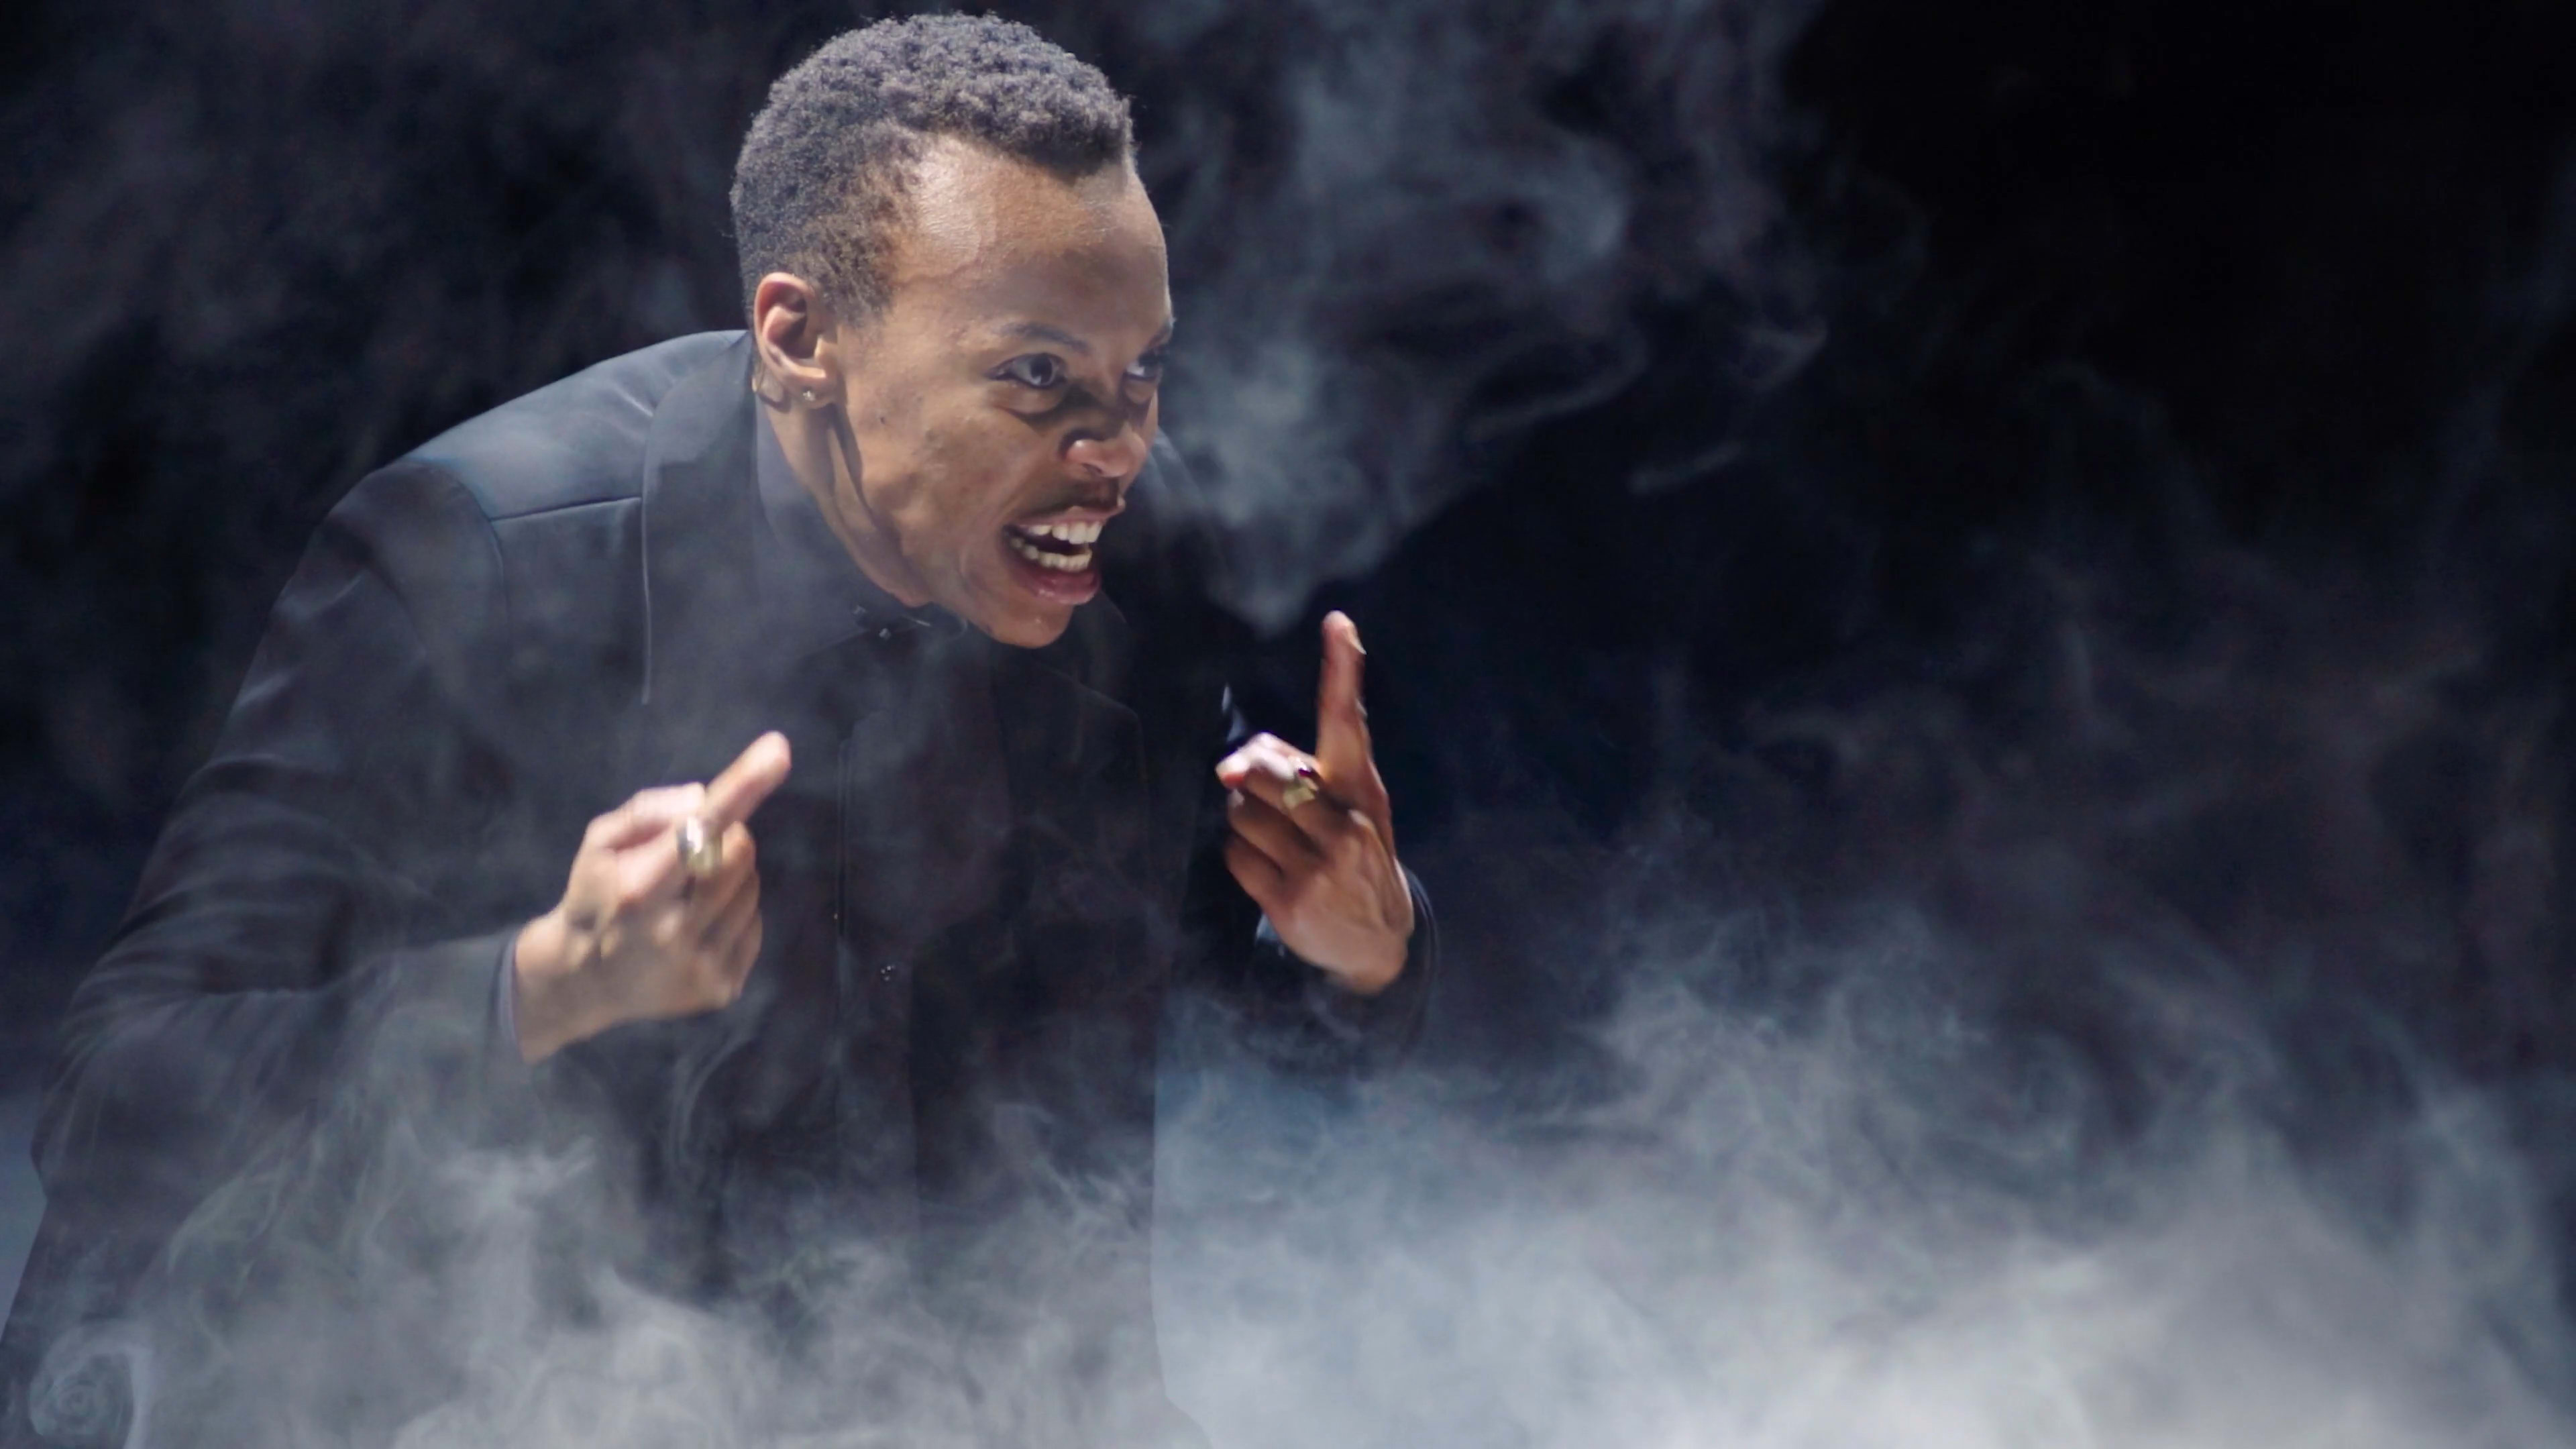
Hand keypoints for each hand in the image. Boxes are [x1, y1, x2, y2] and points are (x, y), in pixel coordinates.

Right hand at [511, 732, 792, 1061]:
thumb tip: (704, 798)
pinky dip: (736, 913)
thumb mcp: (599, 843)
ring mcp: (701, 965)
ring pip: (752, 887)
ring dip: (731, 877)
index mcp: (638, 888)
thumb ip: (647, 812)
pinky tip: (699, 924)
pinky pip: (756, 925)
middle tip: (694, 852)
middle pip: (741, 853)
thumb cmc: (595, 897)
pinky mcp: (722, 988)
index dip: (742, 788)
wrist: (583, 981)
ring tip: (690, 892)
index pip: (700, 829)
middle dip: (726, 838)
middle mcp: (673, 930)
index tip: (778, 751)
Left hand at [1217, 612, 1414, 994]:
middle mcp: (1345, 823)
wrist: (1378, 942)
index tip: (1339, 625)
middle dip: (1253, 780)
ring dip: (1245, 821)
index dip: (1342, 671)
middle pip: (1264, 769)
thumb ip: (1301, 769)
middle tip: (1271, 803)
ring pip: (1241, 812)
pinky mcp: (1290, 900)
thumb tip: (1235, 765)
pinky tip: (1271, 870)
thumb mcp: (1348, 807)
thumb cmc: (1354, 854)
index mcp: (1361, 789)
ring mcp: (1319, 865)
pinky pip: (1235, 855)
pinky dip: (1242, 857)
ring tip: (1277, 841)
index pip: (1348, 723)